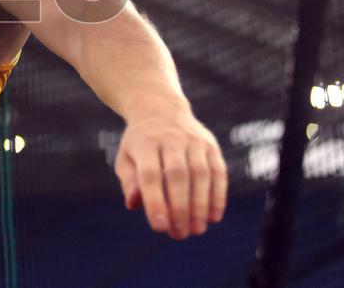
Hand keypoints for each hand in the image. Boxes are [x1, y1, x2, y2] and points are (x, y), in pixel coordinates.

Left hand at [114, 110, 226, 240]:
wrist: (160, 108)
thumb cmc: (140, 142)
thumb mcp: (126, 157)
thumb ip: (129, 181)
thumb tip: (134, 204)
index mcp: (145, 143)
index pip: (150, 174)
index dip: (156, 201)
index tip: (160, 227)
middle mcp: (171, 139)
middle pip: (177, 175)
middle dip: (180, 208)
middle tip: (179, 235)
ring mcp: (194, 140)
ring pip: (201, 174)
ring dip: (200, 206)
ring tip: (196, 230)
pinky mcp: (211, 145)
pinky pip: (218, 171)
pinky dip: (218, 195)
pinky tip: (213, 216)